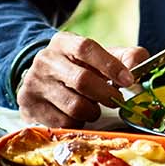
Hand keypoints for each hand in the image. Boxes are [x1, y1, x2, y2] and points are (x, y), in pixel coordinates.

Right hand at [17, 32, 149, 126]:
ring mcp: (33, 84)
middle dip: (106, 94)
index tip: (128, 81)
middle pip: (82, 80)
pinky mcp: (27, 107)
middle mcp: (44, 60)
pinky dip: (77, 123)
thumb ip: (127, 57)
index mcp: (64, 42)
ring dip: (92, 112)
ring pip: (73, 106)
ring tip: (94, 107)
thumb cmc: (81, 67)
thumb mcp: (103, 56)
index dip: (111, 66)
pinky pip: (62, 123)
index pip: (86, 49)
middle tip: (117, 101)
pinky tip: (77, 116)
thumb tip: (137, 66)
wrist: (43, 79)